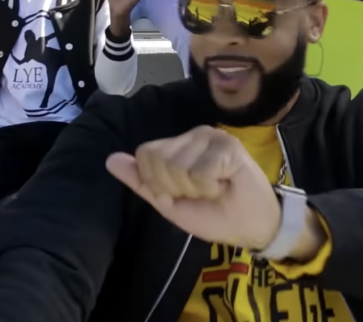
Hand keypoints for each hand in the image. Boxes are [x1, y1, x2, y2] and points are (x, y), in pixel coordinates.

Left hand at [106, 126, 281, 250]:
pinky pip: (199, 171)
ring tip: (214, 187)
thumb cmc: (213, 214)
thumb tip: (110, 159)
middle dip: (175, 187)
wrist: (252, 227)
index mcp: (178, 145)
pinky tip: (225, 184)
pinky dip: (209, 187)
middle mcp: (193, 134)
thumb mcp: (169, 202)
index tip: (182, 193)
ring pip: (177, 165)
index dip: (158, 183)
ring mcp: (212, 137)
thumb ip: (141, 181)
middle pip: (158, 159)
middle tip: (201, 191)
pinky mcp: (228, 145)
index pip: (145, 155)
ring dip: (195, 188)